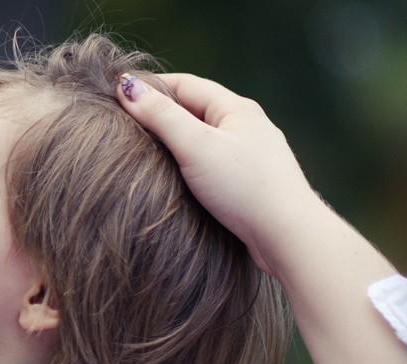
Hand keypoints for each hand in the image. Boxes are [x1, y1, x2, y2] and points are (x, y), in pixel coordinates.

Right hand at [116, 72, 323, 275]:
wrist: (288, 235)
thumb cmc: (242, 187)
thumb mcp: (196, 146)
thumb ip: (161, 116)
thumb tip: (126, 85)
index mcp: (236, 108)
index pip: (185, 84)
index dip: (150, 87)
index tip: (118, 95)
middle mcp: (246, 126)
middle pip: (194, 109)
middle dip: (160, 112)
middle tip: (125, 124)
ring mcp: (250, 155)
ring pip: (204, 138)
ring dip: (175, 140)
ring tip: (145, 152)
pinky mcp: (250, 183)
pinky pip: (212, 162)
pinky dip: (189, 163)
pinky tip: (177, 179)